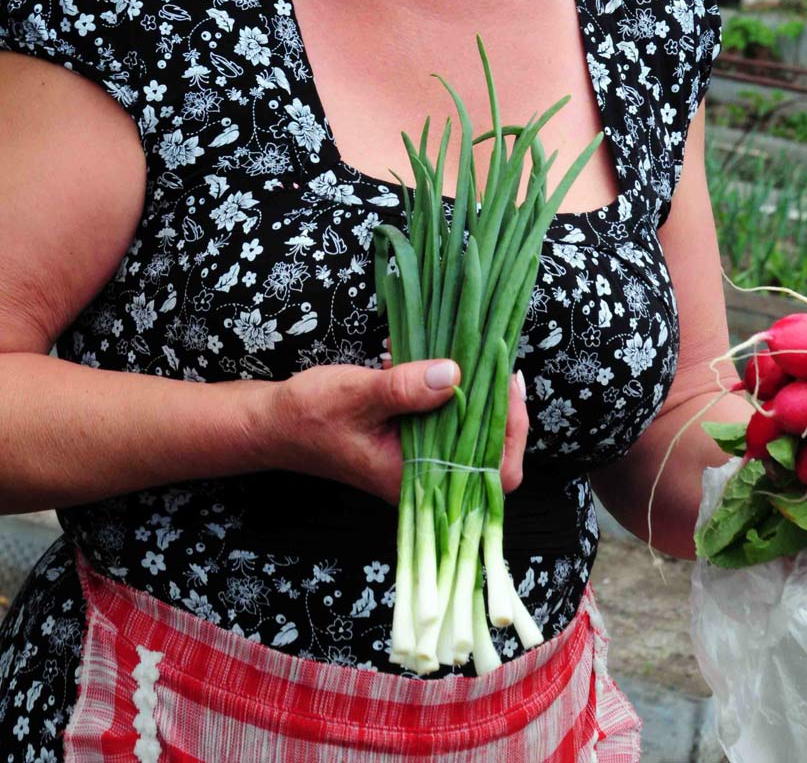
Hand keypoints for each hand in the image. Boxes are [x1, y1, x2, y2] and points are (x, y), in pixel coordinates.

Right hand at [258, 359, 528, 505]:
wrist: (277, 423)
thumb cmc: (311, 416)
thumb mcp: (358, 395)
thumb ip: (404, 388)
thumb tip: (453, 374)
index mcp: (417, 478)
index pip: (492, 473)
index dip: (511, 432)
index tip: (508, 383)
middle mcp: (425, 471)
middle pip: (489, 449)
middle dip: (497, 401)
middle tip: (493, 356)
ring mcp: (418, 454)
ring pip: (468, 427)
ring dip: (471, 387)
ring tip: (461, 347)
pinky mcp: (410, 435)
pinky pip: (442, 412)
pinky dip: (443, 382)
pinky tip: (422, 354)